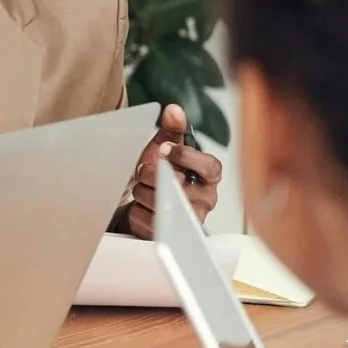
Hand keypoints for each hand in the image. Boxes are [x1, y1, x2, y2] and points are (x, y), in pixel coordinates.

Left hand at [119, 103, 222, 239]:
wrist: (148, 205)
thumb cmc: (162, 176)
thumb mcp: (166, 149)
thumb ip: (172, 130)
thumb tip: (173, 110)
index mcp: (209, 176)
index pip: (209, 166)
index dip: (186, 157)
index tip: (165, 149)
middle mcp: (205, 199)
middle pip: (175, 183)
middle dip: (151, 173)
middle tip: (144, 170)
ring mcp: (190, 220)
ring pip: (158, 201)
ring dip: (141, 192)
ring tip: (143, 190)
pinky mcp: (172, 237)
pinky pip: (146, 220)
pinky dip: (137, 211)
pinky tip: (141, 208)